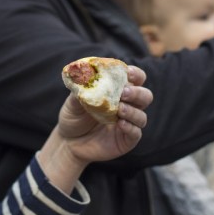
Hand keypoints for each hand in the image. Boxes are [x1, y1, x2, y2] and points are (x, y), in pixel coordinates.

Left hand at [38, 66, 152, 192]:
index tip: (128, 72)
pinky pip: (136, 133)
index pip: (136, 79)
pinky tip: (120, 124)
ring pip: (142, 116)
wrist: (67, 142)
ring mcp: (128, 123)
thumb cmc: (73, 116)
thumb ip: (80, 88)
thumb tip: (83, 73)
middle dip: (137, 93)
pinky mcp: (126, 140)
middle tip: (123, 93)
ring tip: (119, 109)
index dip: (136, 74)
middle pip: (145, 96)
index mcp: (118, 91)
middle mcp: (127, 106)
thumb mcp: (73, 101)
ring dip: (132, 111)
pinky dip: (130, 127)